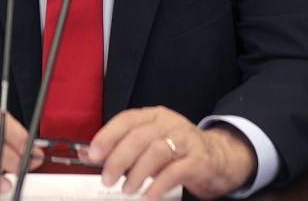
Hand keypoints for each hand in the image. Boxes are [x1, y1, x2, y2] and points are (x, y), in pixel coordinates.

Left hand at [87, 107, 256, 200]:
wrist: (219, 158)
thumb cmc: (178, 151)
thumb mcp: (150, 144)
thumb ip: (123, 148)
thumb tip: (88, 154)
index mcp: (155, 116)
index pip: (127, 120)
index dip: (107, 136)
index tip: (92, 154)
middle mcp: (170, 123)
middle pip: (139, 136)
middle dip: (118, 159)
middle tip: (107, 179)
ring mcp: (186, 140)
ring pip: (156, 151)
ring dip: (137, 173)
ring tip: (127, 189)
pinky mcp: (199, 160)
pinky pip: (175, 171)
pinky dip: (158, 186)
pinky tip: (148, 197)